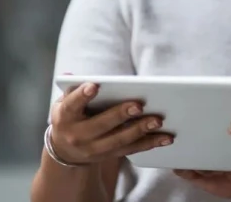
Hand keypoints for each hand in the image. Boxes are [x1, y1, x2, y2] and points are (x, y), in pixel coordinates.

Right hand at [48, 81, 172, 164]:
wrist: (65, 150)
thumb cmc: (70, 116)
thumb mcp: (64, 102)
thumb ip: (71, 89)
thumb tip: (70, 75)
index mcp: (65, 117)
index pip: (72, 105)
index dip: (82, 96)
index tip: (94, 85)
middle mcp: (78, 135)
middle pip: (102, 125)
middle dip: (121, 115)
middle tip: (139, 105)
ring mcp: (95, 148)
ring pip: (120, 140)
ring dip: (140, 130)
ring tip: (157, 120)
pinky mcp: (110, 155)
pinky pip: (132, 149)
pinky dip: (150, 143)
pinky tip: (166, 137)